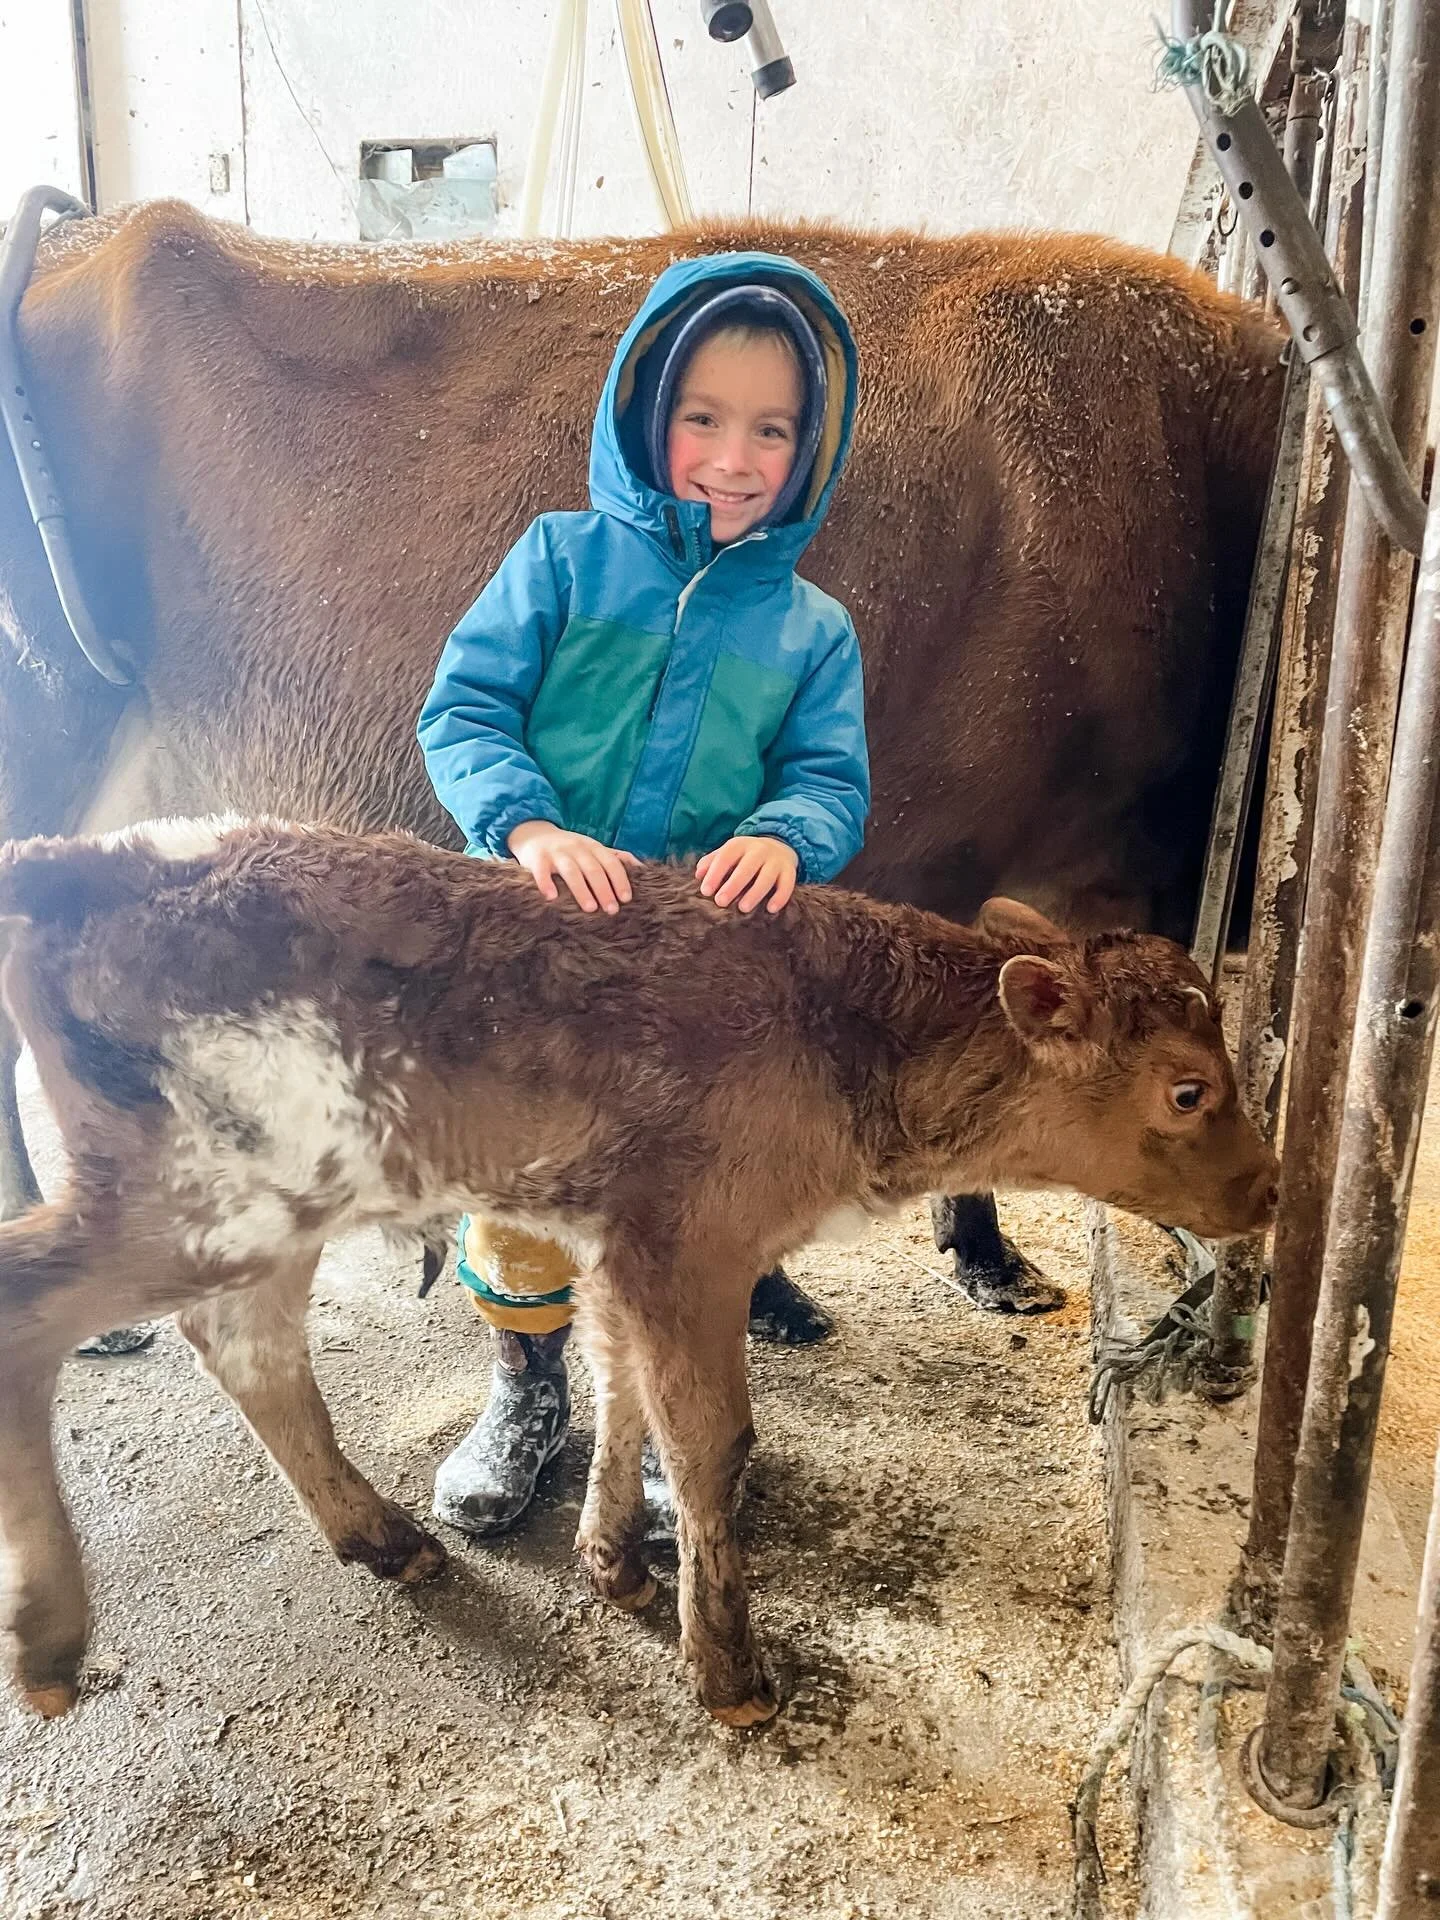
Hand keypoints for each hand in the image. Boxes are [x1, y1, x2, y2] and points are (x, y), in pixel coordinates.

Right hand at [506, 821, 639, 913]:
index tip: (626, 899)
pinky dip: (545, 883)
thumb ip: (616, 858)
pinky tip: (551, 897)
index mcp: (593, 847)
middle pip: (593, 869)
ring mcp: (556, 852)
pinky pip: (541, 871)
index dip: (619, 880)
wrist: (535, 835)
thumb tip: (643, 868)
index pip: (611, 863)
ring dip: (581, 890)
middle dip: (604, 889)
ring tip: (590, 908)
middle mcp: (576, 848)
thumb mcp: (594, 849)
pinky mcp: (537, 858)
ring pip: (571, 871)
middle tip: (611, 910)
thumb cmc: (571, 849)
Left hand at [696, 835, 798, 913]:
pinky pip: (788, 884)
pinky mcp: (790, 871)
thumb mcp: (728, 854)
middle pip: (746, 867)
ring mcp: (776, 860)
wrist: (778, 847)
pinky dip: (781, 897)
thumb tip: (698, 875)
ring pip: (767, 877)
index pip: (726, 857)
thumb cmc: (745, 857)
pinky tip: (771, 909)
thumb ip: (712, 862)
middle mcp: (759, 850)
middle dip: (733, 885)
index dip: (715, 874)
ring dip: (755, 893)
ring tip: (743, 908)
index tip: (705, 891)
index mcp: (740, 845)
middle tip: (720, 902)